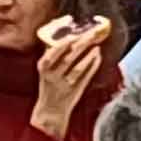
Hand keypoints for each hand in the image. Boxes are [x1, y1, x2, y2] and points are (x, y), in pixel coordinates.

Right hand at [28, 15, 111, 132]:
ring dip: (88, 56)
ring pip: (78, 69)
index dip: (62, 44)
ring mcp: (65, 85)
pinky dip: (92, 66)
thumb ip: (50, 52)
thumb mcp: (45, 69)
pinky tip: (97, 56)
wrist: (50, 111)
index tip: (72, 35)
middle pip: (67, 59)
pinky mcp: (76, 91)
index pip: (51, 54)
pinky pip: (86, 77)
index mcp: (43, 68)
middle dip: (80, 45)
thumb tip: (58, 30)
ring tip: (96, 46)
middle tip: (91, 34)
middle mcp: (53, 77)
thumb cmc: (48, 84)